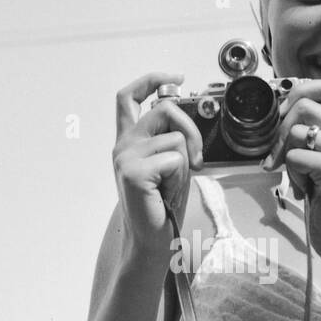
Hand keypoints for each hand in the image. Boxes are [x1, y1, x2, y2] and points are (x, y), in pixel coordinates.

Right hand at [112, 73, 203, 259]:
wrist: (152, 242)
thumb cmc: (162, 206)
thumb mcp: (167, 165)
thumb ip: (169, 140)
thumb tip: (187, 121)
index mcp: (128, 141)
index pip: (130, 97)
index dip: (152, 80)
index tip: (176, 78)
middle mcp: (123, 145)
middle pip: (164, 109)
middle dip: (191, 130)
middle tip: (197, 159)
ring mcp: (126, 158)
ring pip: (176, 139)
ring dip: (186, 163)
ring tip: (172, 185)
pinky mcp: (134, 172)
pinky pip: (175, 159)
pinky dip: (180, 178)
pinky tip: (166, 193)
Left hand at [260, 79, 320, 265]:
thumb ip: (311, 134)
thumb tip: (279, 112)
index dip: (302, 91)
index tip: (284, 114)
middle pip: (305, 104)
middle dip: (281, 129)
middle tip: (277, 156)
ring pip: (295, 132)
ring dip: (287, 157)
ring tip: (300, 178)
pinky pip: (294, 157)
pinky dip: (291, 174)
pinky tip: (305, 189)